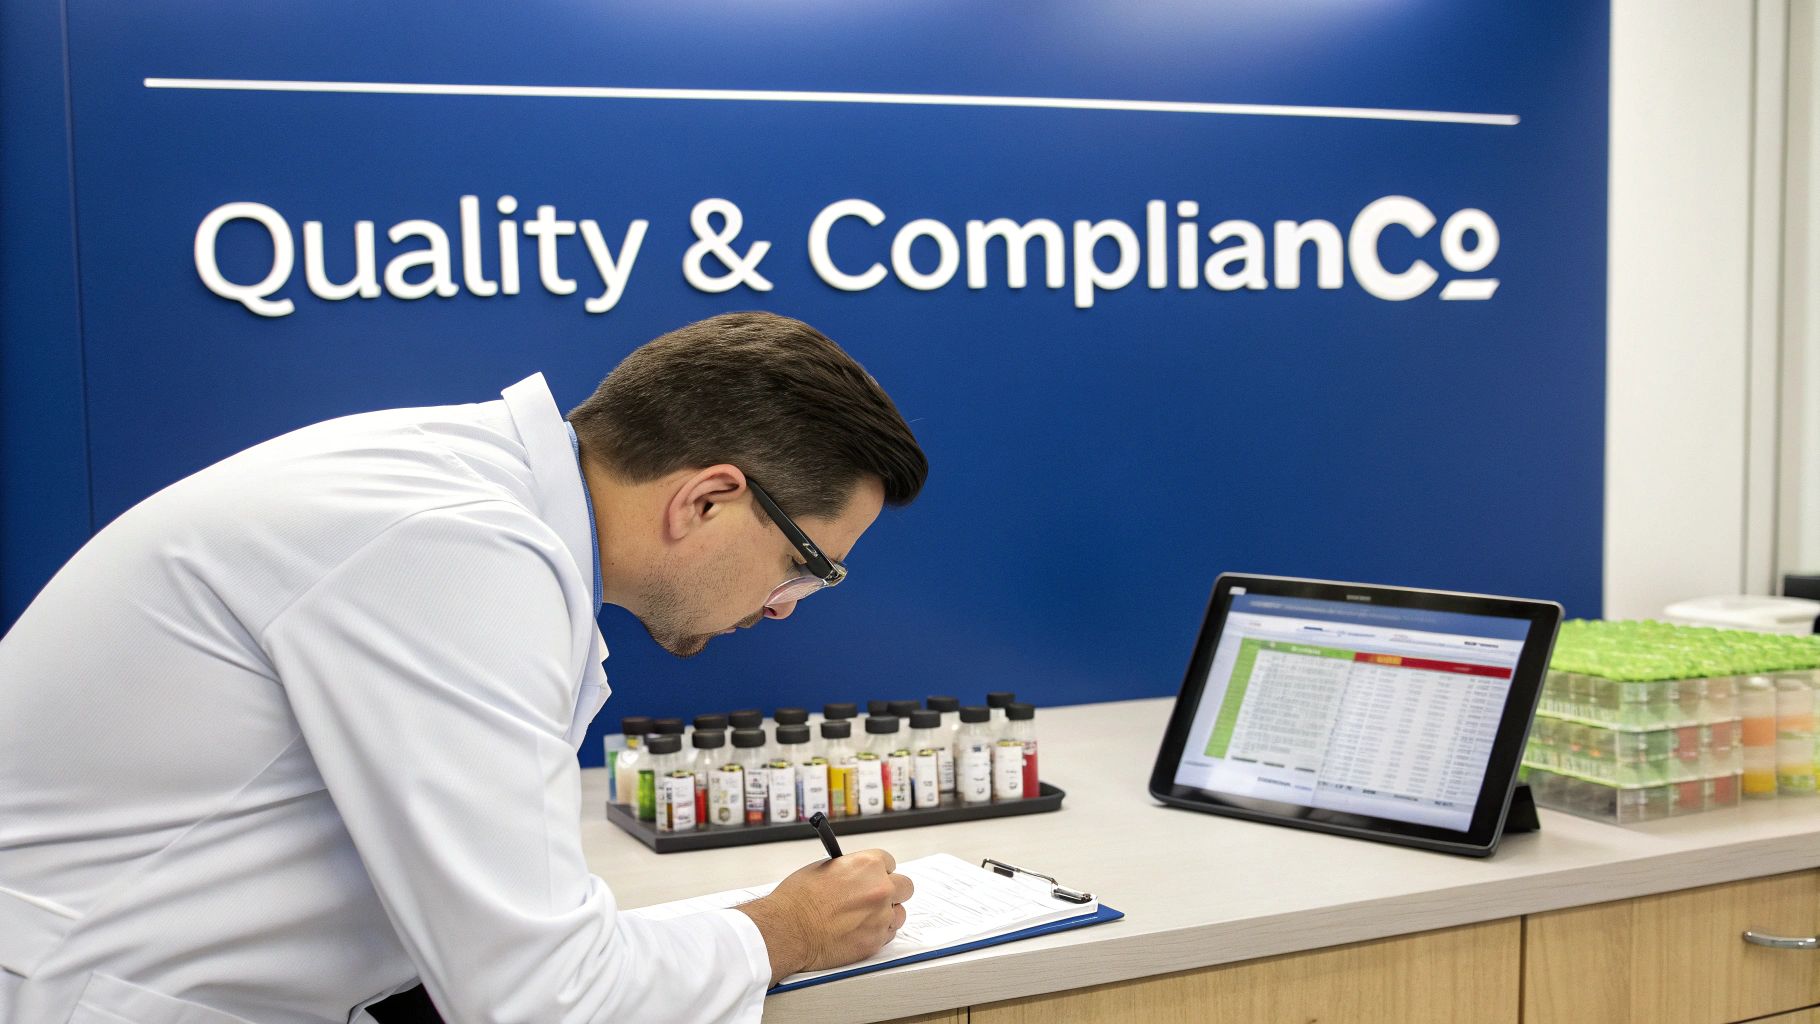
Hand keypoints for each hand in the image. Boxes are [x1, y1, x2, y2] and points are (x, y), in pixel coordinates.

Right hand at [735, 849, 913, 984]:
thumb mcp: (825, 867)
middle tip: (875, 897)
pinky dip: (877, 933)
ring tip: (863, 918)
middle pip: (905, 886)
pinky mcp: (876, 941)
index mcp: (868, 865)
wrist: (789, 930)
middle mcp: (881, 889)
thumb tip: (858, 874)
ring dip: (886, 914)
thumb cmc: (798, 900)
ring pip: (899, 913)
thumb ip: (850, 869)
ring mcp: (881, 916)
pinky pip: (888, 934)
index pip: (890, 862)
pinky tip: (858, 931)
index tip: (875, 876)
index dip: (881, 870)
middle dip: (892, 891)